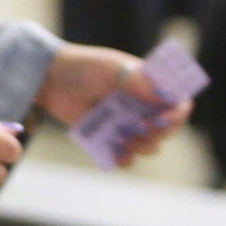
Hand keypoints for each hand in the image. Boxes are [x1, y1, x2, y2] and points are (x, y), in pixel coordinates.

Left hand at [36, 45, 192, 167]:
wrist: (48, 79)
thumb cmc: (81, 66)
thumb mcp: (110, 67)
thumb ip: (138, 81)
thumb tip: (167, 96)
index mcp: (148, 85)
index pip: (177, 102)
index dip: (177, 113)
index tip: (165, 118)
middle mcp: (141, 105)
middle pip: (167, 128)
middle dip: (160, 133)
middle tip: (142, 129)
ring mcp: (125, 122)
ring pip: (149, 144)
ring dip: (144, 147)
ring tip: (126, 140)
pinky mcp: (107, 136)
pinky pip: (124, 155)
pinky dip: (125, 159)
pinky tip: (119, 157)